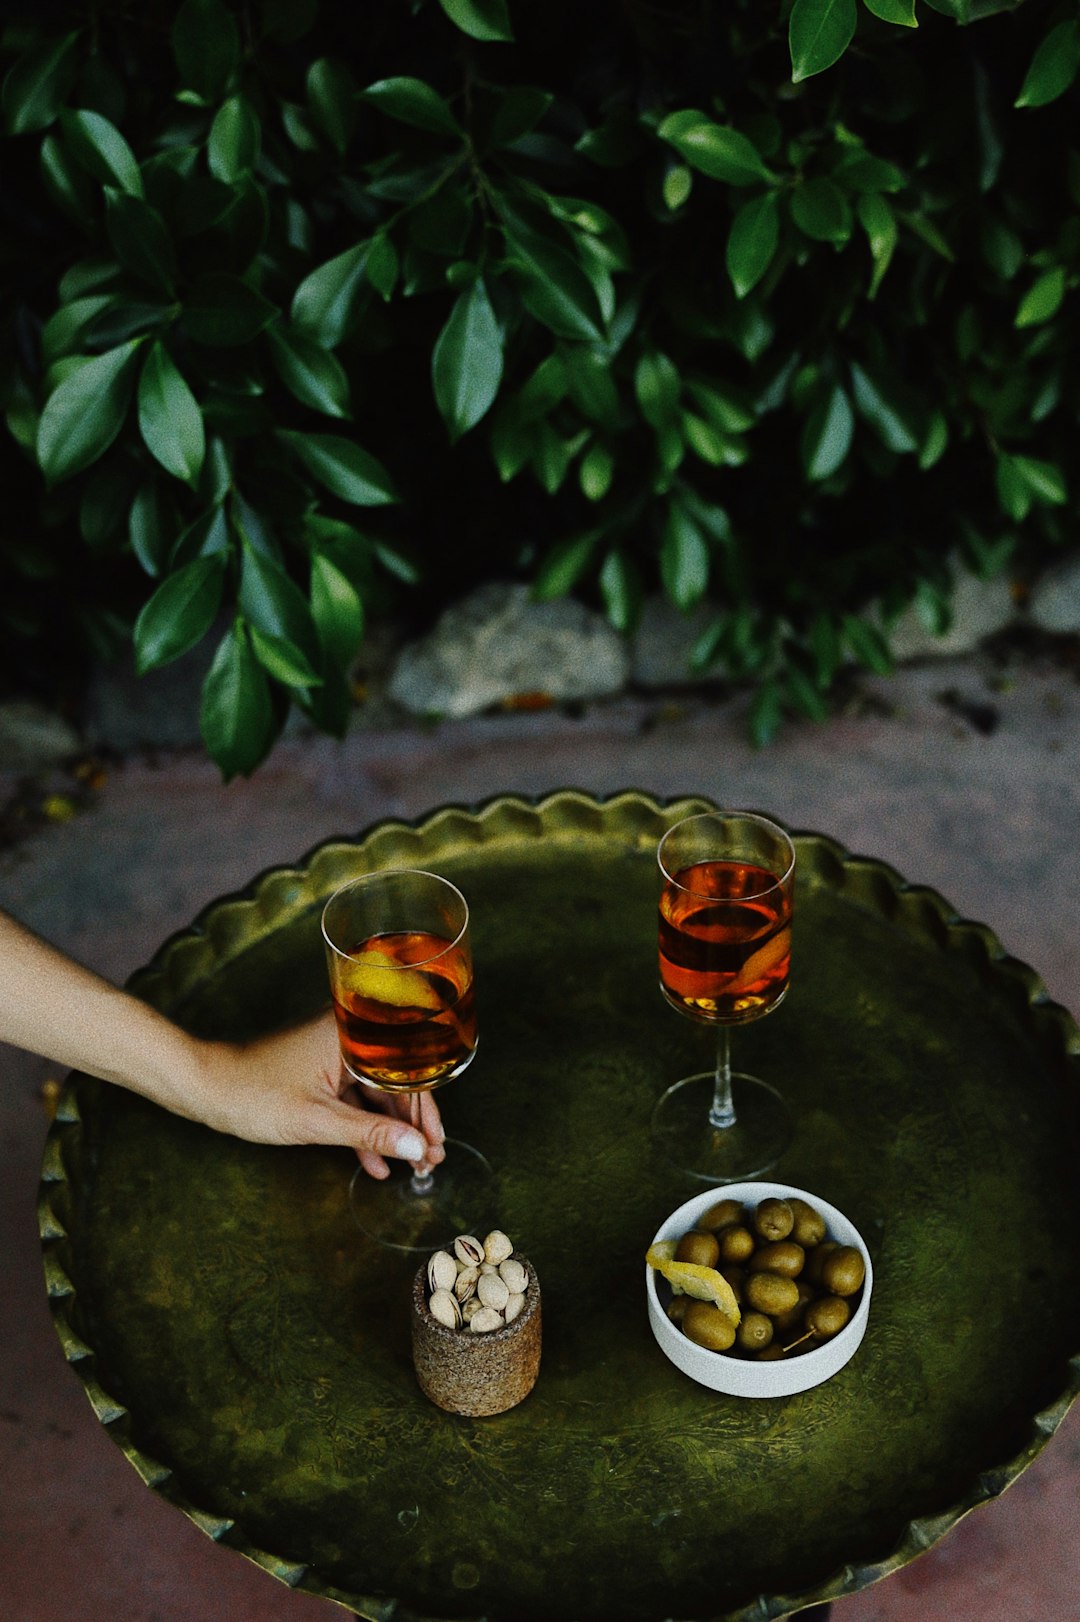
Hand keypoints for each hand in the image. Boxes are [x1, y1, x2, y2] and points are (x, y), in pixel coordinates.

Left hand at [191, 1011, 446, 1180]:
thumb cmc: (255, 1093)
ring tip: (411, 1166)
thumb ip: (370, 1134)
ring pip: (377, 1095)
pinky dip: (364, 1130)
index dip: (426, 1114)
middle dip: (413, 1127)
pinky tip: (377, 1163)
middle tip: (430, 1162)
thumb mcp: (317, 1120)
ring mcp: (335, 1055)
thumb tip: (417, 1149)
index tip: (436, 1146)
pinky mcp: (322, 1072)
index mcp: (350, 1034)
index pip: (406, 1074)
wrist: (206, 1088)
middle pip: (396, 1084)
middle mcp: (348, 1038)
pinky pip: (355, 1100)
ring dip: (392, 1132)